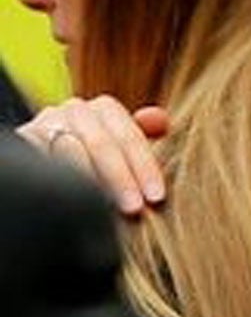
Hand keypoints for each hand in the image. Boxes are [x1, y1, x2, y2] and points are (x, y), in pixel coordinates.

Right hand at [18, 96, 170, 216]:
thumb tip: (161, 121)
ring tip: (106, 209)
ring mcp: (46, 123)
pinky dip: (59, 180)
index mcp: (104, 108)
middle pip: (102, 144)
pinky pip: (42, 159)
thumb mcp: (123, 146)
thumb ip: (143, 135)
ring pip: (70, 152)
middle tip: (134, 209)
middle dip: (121, 178)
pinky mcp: (23, 139)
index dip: (145, 166)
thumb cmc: (99, 156)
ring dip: (90, 183)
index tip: (156, 196)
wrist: (48, 156)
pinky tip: (73, 200)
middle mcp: (74, 110)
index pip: (129, 136)